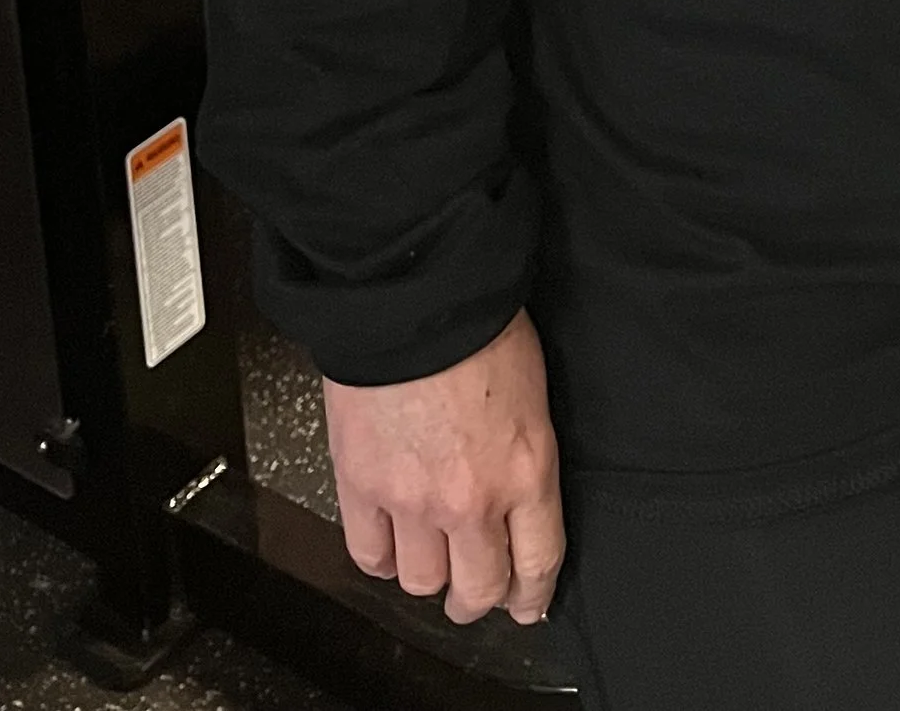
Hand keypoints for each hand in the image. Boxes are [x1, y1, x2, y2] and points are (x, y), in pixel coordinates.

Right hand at [324, 311, 564, 625]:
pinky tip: (389, 538)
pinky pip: (369, 555)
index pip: (538, 564)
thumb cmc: (477, 323)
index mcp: (527, 470)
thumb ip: (525, 455)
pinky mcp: (362, 487)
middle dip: (478, 598)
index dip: (531, 596)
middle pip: (478, 589)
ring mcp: (413, 500)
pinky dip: (380, 555)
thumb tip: (519, 490)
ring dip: (427, 575)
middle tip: (473, 590)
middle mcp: (473, 500)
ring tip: (427, 556)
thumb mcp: (532, 391)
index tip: (527, 604)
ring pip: (421, 583)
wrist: (412, 294)